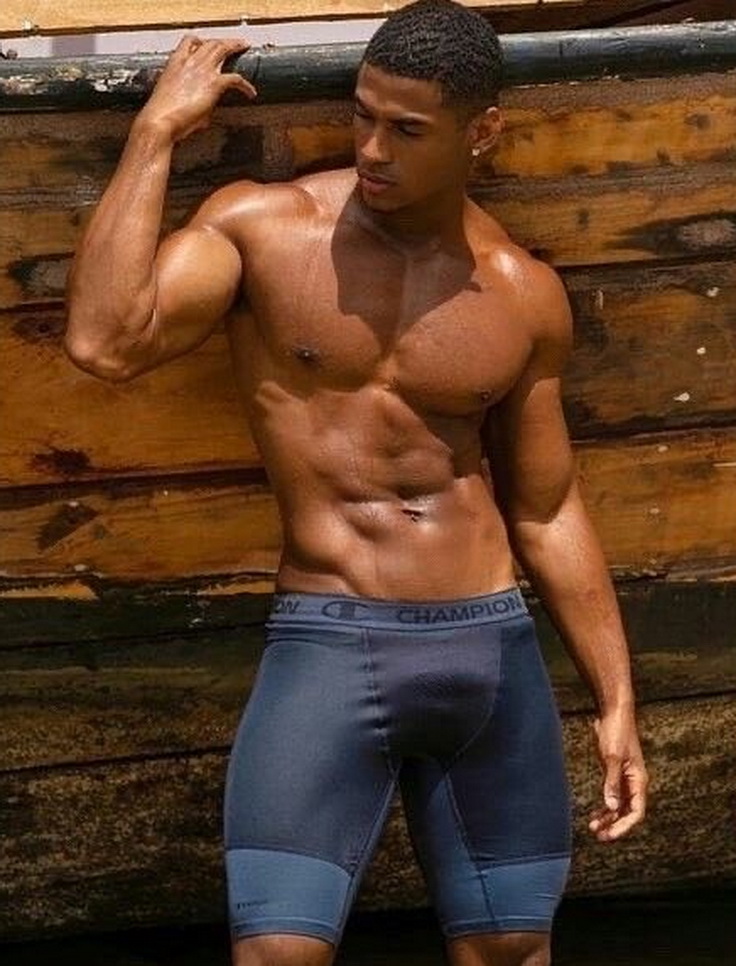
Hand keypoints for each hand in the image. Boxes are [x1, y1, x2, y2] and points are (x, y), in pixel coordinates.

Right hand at [138, 35, 256, 141]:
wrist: (159, 121)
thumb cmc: (161, 116)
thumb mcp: (171, 100)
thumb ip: (188, 98)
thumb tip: (202, 112)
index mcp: (175, 63)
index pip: (189, 42)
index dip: (200, 42)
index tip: (207, 44)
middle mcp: (190, 62)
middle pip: (210, 43)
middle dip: (224, 41)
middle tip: (234, 44)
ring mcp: (202, 71)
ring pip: (223, 49)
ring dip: (235, 46)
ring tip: (244, 48)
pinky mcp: (214, 84)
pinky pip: (236, 79)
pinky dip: (246, 86)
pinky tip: (250, 93)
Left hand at [588, 706, 647, 841]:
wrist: (613, 713)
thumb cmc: (616, 732)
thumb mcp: (611, 758)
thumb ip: (611, 783)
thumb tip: (611, 807)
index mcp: (639, 781)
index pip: (636, 812)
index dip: (624, 826)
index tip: (610, 835)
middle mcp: (634, 783)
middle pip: (628, 812)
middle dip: (615, 826)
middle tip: (599, 836)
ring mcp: (624, 778)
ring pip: (619, 806)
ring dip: (608, 818)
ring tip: (593, 828)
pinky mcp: (614, 773)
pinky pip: (612, 796)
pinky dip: (604, 807)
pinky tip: (594, 815)